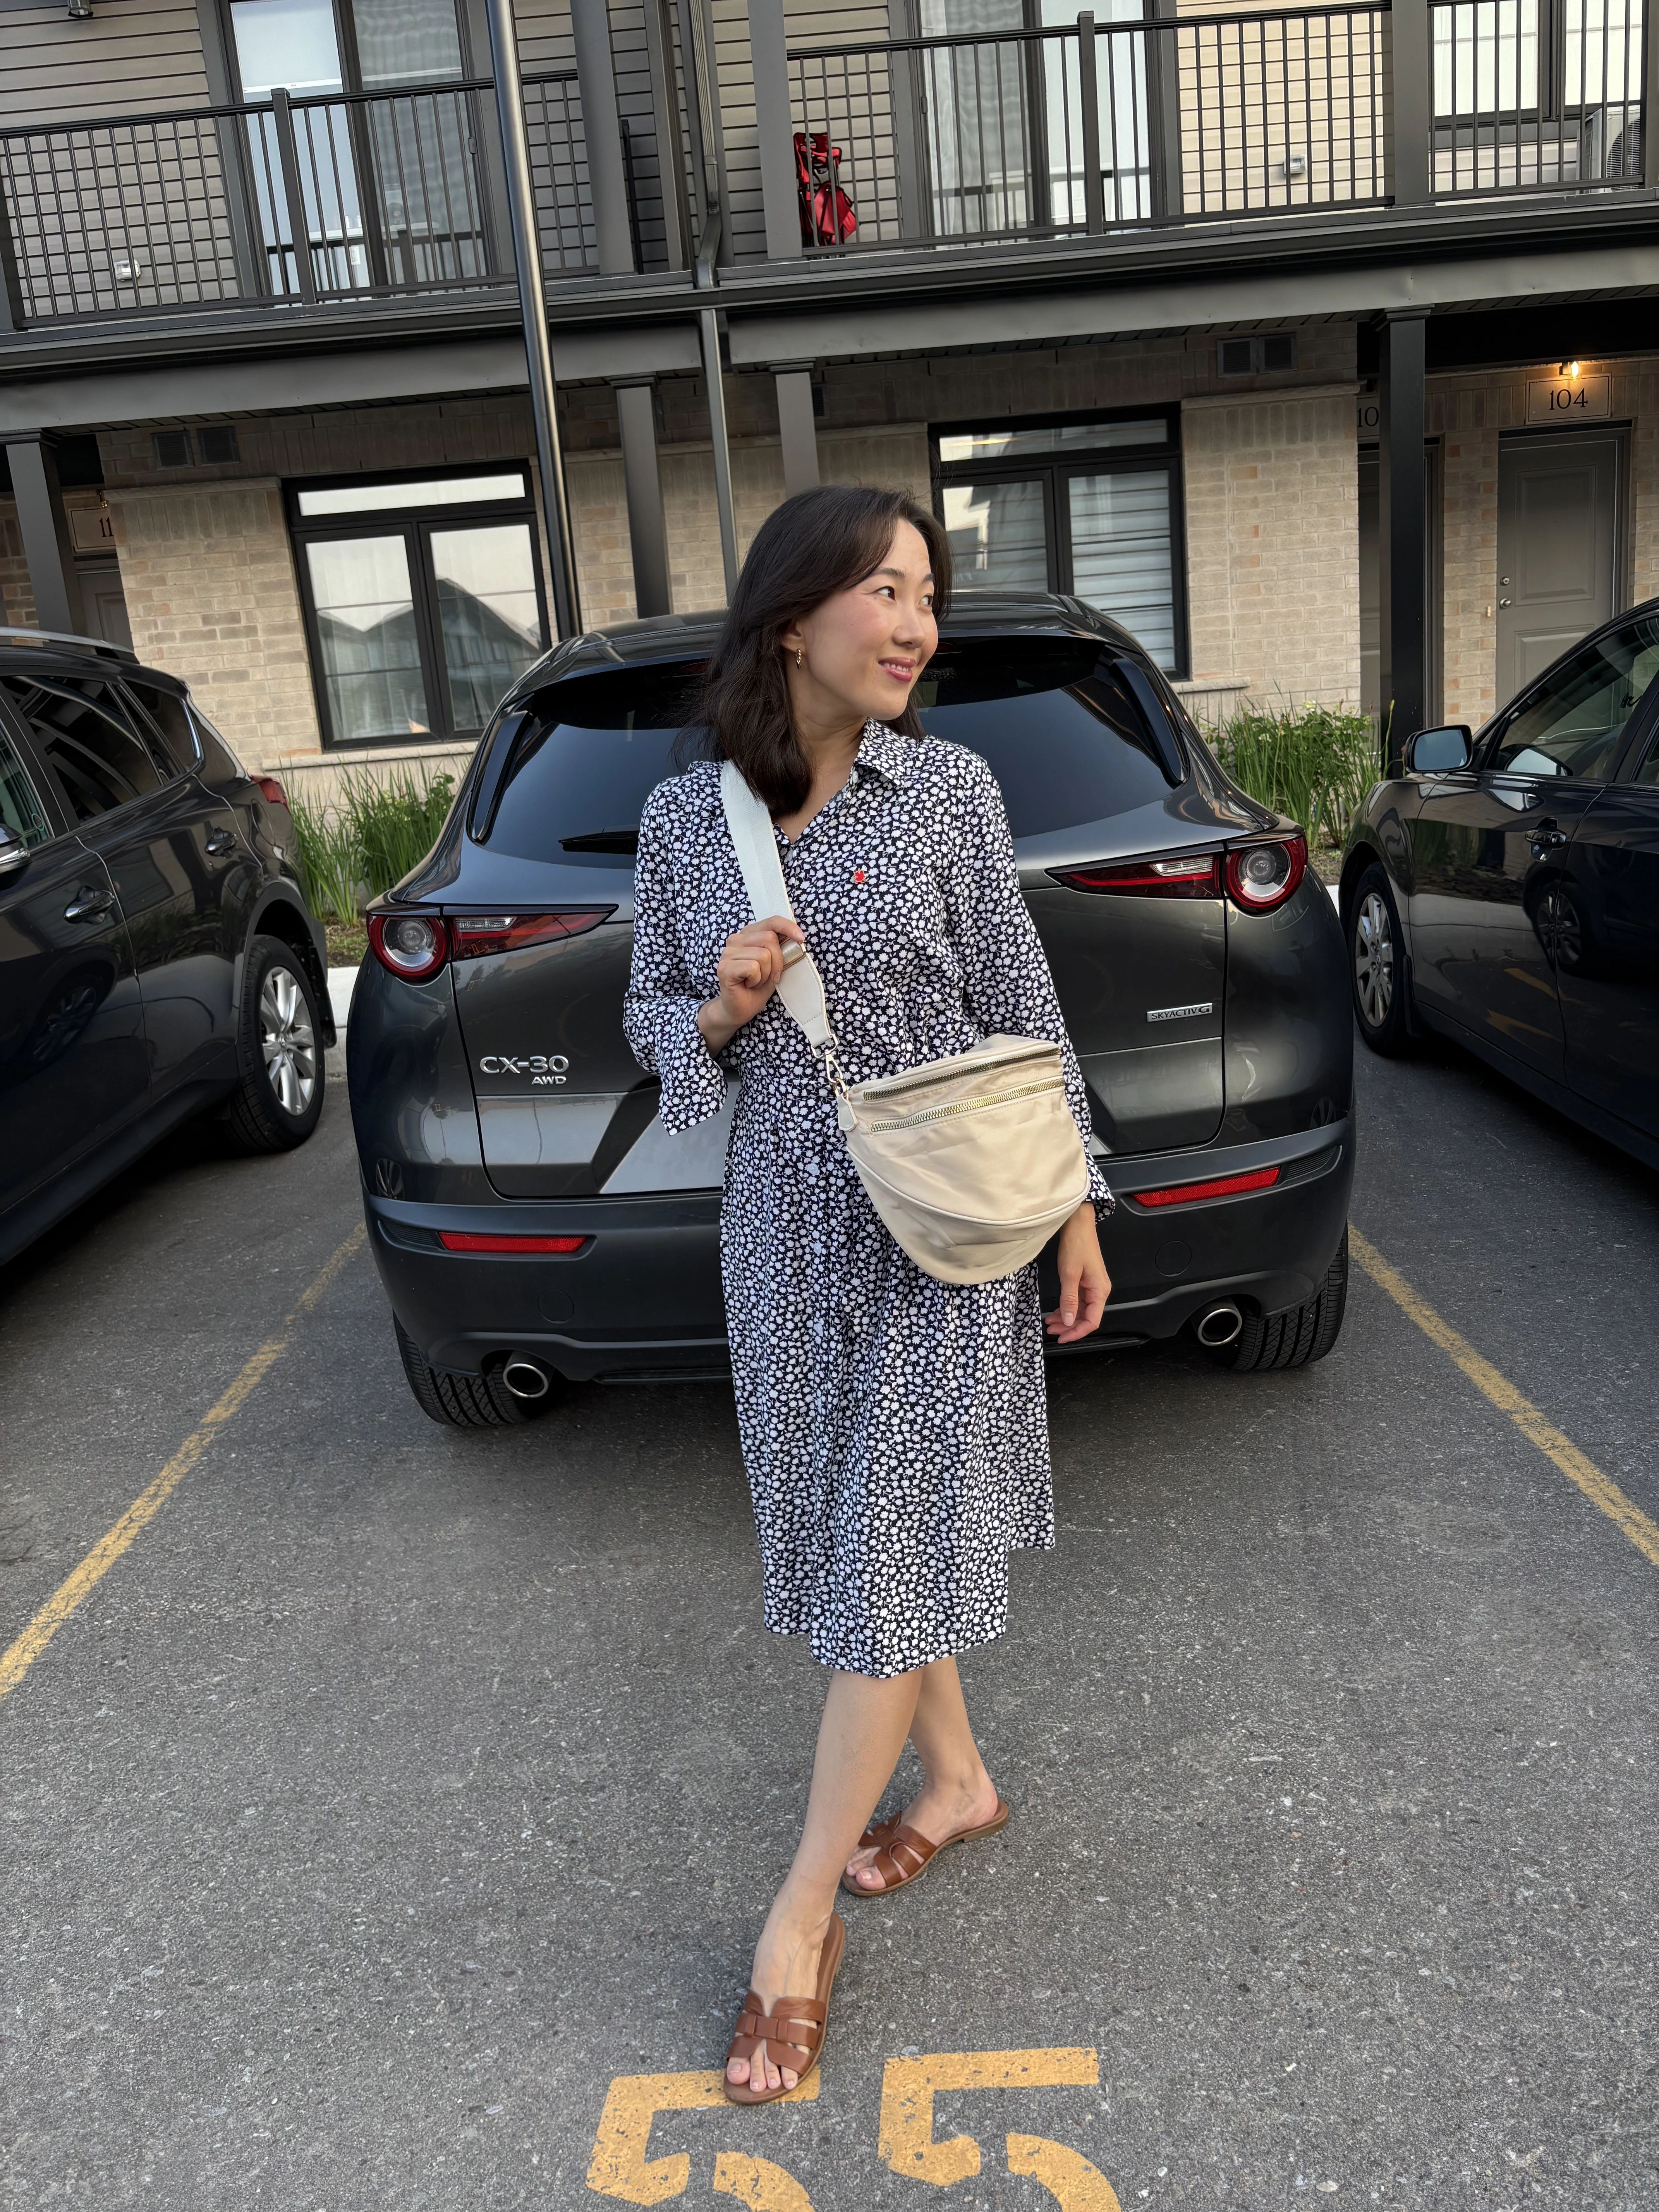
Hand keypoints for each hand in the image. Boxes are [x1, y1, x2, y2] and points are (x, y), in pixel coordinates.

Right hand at [696, 915, 804, 1052]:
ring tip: (756, 981)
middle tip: (769, 976)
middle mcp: (735, 939)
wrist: (741, 1009)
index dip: (788, 927)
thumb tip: (797, 935)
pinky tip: (749, 985)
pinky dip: (757, 980)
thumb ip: (781, 948)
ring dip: (766, 974)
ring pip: (763, 955)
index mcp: (748, 934)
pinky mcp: (724, 968)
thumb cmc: (757, 986)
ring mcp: (727, 953)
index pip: (771, 921)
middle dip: (777, 961)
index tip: (801, 938)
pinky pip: (753, 968)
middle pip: (769, 938)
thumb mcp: (775, 964)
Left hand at [1045, 1202, 1109, 1343]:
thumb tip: (1069, 1321)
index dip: (1077, 1333)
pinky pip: (1078, 1301)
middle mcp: (1099, 1290)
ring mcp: (1093, 1286)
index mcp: (1099, 1290)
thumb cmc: (1076, 1244)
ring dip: (1066, 1318)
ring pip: (1081, 1310)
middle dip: (1069, 1327)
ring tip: (1050, 1322)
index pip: (1092, 1321)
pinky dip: (1067, 1308)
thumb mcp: (1069, 1274)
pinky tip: (1056, 1311)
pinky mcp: (1086, 1281)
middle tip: (1051, 1330)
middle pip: (1086, 1318)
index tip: (1062, 1338)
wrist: (1078, 1224)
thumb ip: (1069, 1300)